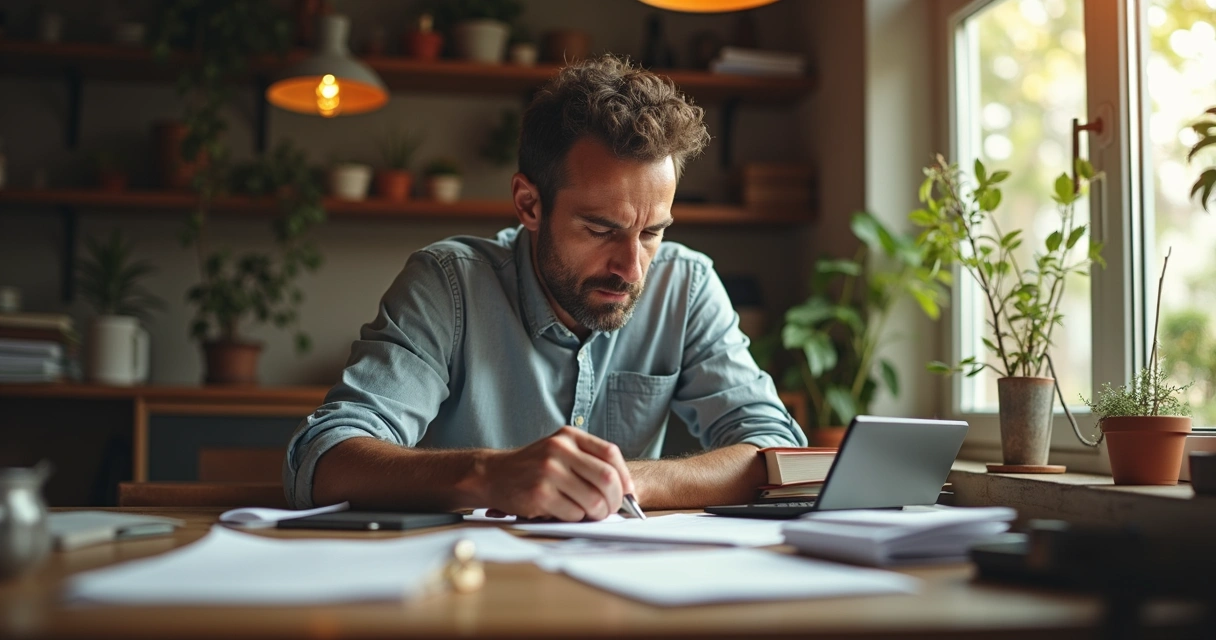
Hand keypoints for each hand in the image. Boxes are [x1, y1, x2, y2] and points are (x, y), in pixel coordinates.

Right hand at [482, 426, 635, 521]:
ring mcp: (548, 471)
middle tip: (611, 509)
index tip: (628, 493)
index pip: (610, 454)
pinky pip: (573, 513)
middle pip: (606, 479)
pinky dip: (576, 519)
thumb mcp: (560, 451)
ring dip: (596, 513)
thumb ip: (589, 462)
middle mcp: (559, 450)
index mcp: (568, 437)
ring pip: (592, 500)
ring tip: (590, 514)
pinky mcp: (539, 494)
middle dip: (615, 500)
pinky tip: (566, 513)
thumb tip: (626, 490)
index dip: (624, 477)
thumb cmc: (533, 467)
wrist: (493, 474)